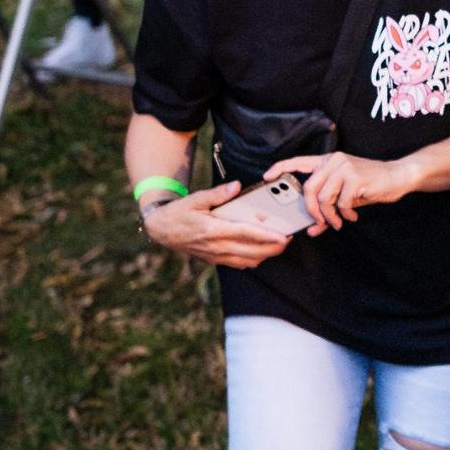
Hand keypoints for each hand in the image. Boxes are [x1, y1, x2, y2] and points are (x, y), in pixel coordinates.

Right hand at [140, 181, 291, 268]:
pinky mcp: (215, 260)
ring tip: (278, 243)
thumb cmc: (179, 212)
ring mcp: (216, 256)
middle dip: (274, 247)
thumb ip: (217, 194)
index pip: (246, 234)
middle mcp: (216, 246)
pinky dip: (253, 259)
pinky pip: (240, 264)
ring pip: (248, 261)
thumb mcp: (195, 199)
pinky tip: (261, 250)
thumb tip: (237, 186)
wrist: (161, 230)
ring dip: (266, 254)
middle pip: (253, 252)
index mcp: (213, 230)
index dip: (267, 236)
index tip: (283, 236)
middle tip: (289, 237)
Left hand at [266, 152, 413, 233]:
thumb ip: (328, 206)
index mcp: (328, 161)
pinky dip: (346, 214)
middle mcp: (334, 161)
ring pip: (325, 198)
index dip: (281, 168)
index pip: (299, 161)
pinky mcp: (356, 178)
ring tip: (339, 222)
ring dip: (330, 216)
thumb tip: (313, 228)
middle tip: (318, 223)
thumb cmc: (370, 185)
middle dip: (312, 210)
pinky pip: (342, 202)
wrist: (397, 177)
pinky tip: (353, 215)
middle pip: (309, 188)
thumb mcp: (345, 194)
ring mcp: (345, 168)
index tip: (267, 177)